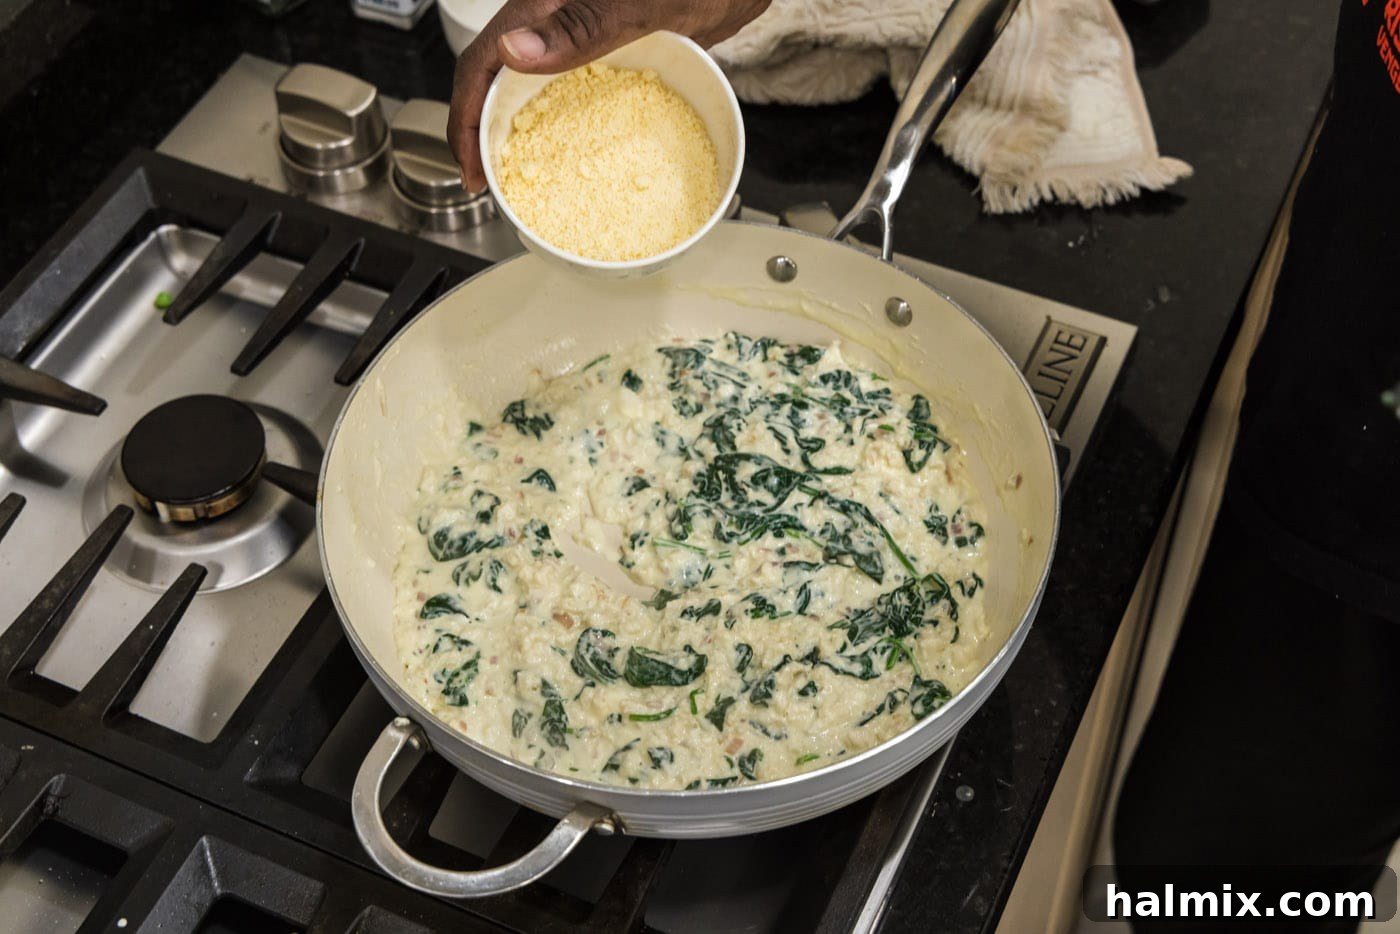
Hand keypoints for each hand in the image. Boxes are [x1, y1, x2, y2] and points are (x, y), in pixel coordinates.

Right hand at [448, 0, 769, 192]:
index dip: (465, 118)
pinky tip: (564, 143)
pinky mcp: (603, 45)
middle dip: (479, 129)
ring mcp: (576, 31)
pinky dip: (553, 116)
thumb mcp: (635, 6)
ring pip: (525, 82)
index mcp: (543, 1)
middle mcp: (551, 17)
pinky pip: (565, 84)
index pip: (482, 62)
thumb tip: (514, 52)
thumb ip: (577, 27)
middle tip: (482, 179)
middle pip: (494, 76)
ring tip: (510, 168)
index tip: (471, 167)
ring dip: (512, 126)